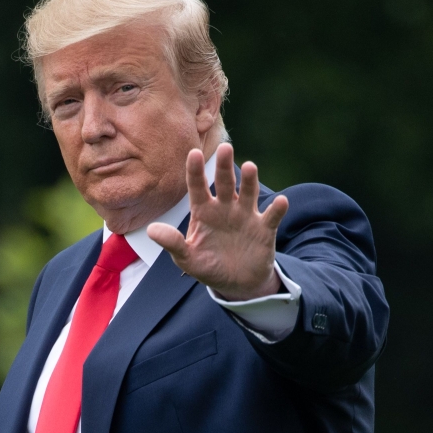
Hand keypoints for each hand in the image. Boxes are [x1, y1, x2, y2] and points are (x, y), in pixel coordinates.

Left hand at [147, 143, 289, 300]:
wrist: (238, 284)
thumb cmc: (209, 267)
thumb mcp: (188, 259)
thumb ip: (173, 244)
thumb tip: (151, 230)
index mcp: (204, 211)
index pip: (197, 187)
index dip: (195, 171)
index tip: (193, 154)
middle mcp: (225, 208)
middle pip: (224, 183)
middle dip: (224, 166)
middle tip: (225, 148)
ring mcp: (246, 216)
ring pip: (248, 193)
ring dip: (249, 181)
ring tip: (250, 166)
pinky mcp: (264, 229)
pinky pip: (271, 216)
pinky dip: (277, 209)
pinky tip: (281, 202)